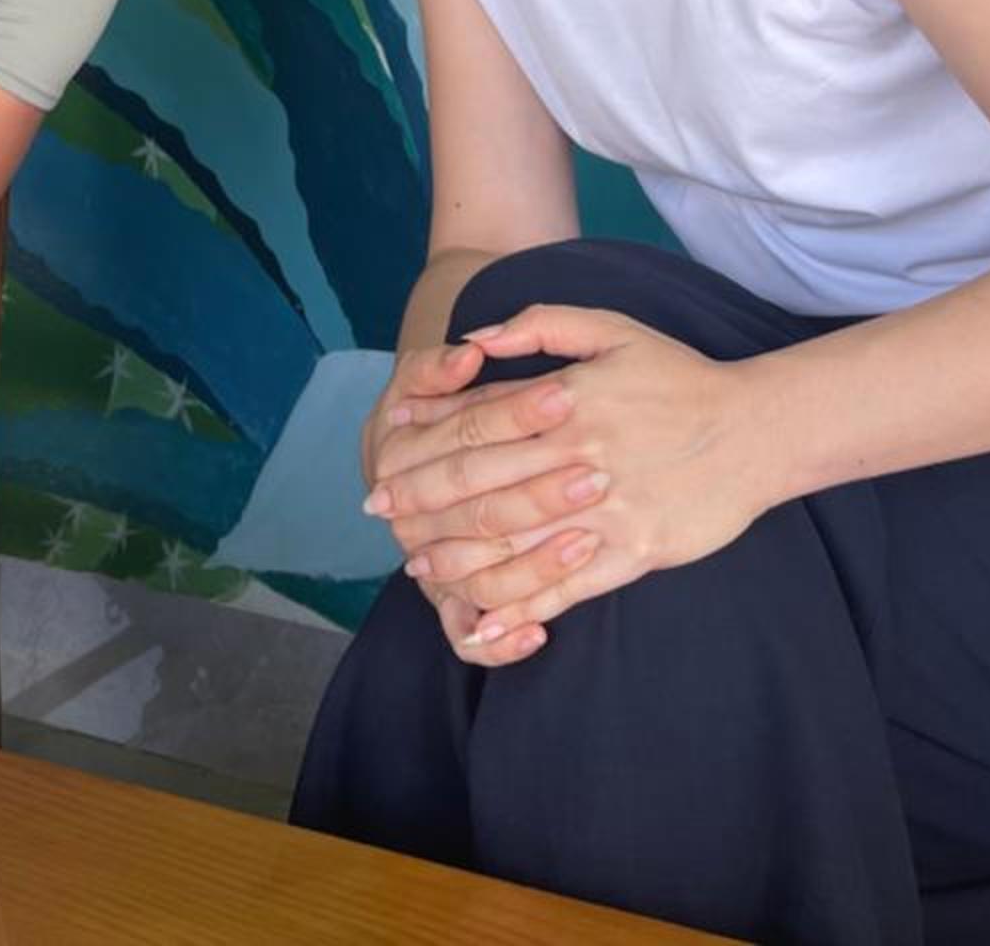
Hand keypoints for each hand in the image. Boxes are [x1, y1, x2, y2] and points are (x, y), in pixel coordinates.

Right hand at [363, 343, 555, 669]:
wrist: (393, 476)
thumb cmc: (427, 410)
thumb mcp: (422, 374)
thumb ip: (441, 362)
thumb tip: (469, 352)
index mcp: (397, 448)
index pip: (468, 427)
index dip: (518, 411)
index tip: (568, 395)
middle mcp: (407, 513)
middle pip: (477, 505)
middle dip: (538, 492)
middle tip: (595, 474)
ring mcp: (426, 560)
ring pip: (477, 576)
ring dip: (533, 565)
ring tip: (585, 543)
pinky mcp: (445, 598)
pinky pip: (468, 633)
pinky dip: (502, 638)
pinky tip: (540, 634)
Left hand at [372, 303, 775, 632]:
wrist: (754, 429)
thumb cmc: (678, 375)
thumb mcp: (612, 328)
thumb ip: (540, 325)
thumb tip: (473, 340)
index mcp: (568, 400)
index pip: (479, 423)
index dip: (426, 443)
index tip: (387, 457)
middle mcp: (579, 455)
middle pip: (484, 484)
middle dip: (425, 501)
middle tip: (382, 515)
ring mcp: (605, 509)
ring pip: (516, 541)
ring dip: (460, 558)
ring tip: (420, 566)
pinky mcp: (633, 552)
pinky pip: (566, 588)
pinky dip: (521, 609)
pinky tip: (485, 622)